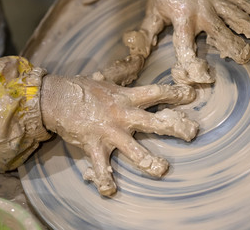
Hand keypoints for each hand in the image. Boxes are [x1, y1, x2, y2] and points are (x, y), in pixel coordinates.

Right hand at [40, 75, 198, 195]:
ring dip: (149, 161)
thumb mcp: (107, 77)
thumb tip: (137, 58)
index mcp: (126, 97)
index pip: (155, 92)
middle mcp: (122, 115)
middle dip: (175, 127)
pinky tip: (110, 191)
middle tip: (192, 133)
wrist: (56, 99)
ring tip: (163, 169)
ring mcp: (109, 132)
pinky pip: (101, 168)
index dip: (175, 93)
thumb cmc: (82, 88)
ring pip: (134, 150)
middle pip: (154, 121)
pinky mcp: (94, 147)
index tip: (192, 95)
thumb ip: (124, 70)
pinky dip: (105, 181)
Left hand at [123, 0, 249, 84]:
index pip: (186, 48)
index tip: (203, 77)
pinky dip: (247, 3)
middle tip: (247, 57)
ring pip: (233, 15)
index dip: (192, 65)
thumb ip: (149, 32)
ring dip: (247, 26)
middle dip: (235, 46)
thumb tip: (143, 52)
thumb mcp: (152, 11)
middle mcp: (201, 12)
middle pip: (220, 33)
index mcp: (182, 20)